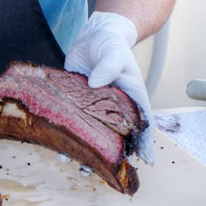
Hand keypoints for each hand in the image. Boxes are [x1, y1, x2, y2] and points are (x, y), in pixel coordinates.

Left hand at [64, 11, 154, 164]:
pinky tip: (60, 145)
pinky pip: (75, 122)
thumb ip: (108, 66)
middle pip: (118, 136)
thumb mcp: (113, 53)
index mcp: (132, 98)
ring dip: (88, 150)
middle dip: (112, 155)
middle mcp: (115, 108)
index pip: (143, 124)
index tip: (145, 160)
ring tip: (79, 165)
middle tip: (103, 169)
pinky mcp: (77, 103)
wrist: (93, 36)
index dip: (145, 143)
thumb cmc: (111, 44)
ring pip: (95, 134)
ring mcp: (96, 108)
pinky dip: (70, 135)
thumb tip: (96, 83)